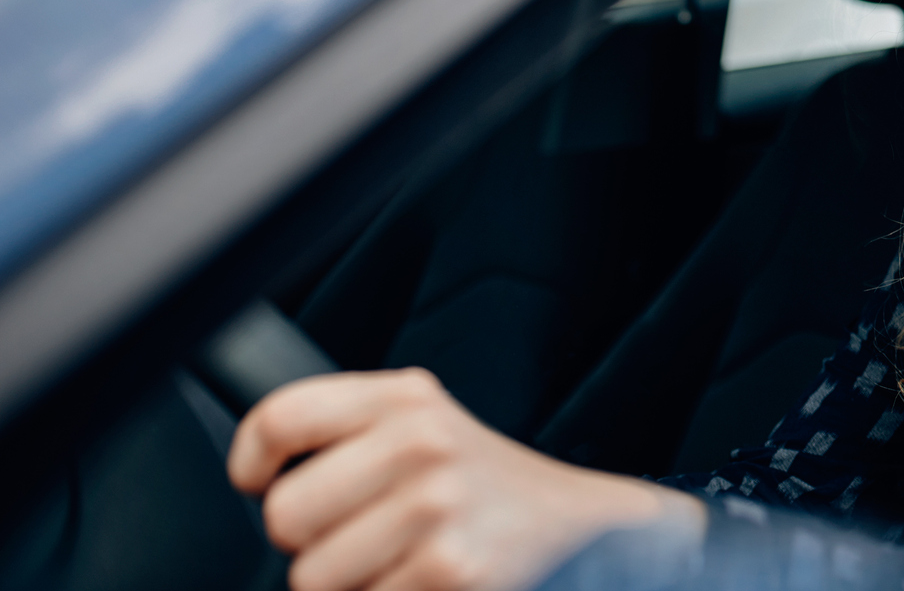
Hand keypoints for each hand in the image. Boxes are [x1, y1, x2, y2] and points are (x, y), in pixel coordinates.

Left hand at [229, 368, 703, 590]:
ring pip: (313, 578)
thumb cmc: (487, 487)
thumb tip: (258, 477)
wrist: (585, 528)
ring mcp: (437, 510)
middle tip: (358, 535)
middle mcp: (423, 444)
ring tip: (400, 563)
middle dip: (309, 541)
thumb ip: (352, 433)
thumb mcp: (427, 427)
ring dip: (348, 585)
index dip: (253, 460)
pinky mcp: (451, 572)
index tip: (258, 481)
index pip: (283, 417)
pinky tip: (427, 583)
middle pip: (285, 513)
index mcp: (408, 398)